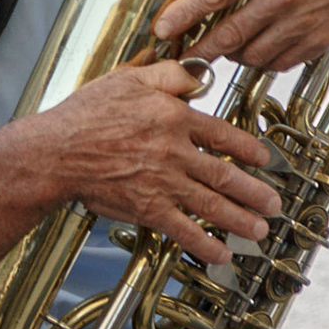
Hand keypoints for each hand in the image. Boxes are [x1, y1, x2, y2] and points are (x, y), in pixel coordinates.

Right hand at [31, 60, 281, 265]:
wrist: (56, 152)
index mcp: (173, 117)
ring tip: (258, 230)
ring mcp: (162, 182)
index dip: (248, 148)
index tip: (264, 159)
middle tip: (273, 203)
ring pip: (212, 204)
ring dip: (240, 219)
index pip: (223, 134)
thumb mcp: (128, 79)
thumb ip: (167, 75)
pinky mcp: (147, 208)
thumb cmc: (84, 115)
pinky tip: (221, 253)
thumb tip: (197, 76)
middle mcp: (174, 151)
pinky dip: (205, 244)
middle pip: (226, 174)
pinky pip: (183, 230)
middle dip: (255, 192)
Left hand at [152, 0, 328, 71]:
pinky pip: (277, 64)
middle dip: (199, 51)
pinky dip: (260, 60)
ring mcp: (302, 24)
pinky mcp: (317, 42)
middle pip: (228, 35)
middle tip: (182, 58)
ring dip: (231, 55)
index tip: (160, 29)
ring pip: (251, 55)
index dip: (183, 15)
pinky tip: (256, 46)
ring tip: (225, 44)